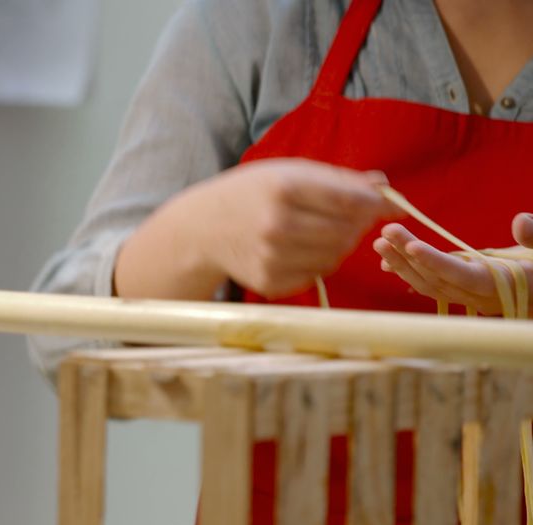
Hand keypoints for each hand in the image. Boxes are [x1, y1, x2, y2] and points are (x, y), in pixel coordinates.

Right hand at [115, 158, 401, 299]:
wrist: (202, 228)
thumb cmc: (251, 193)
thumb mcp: (288, 172)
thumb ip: (338, 179)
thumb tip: (386, 187)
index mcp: (283, 189)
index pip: (350, 200)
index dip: (377, 204)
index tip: (391, 205)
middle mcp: (277, 225)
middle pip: (348, 232)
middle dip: (356, 225)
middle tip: (348, 217)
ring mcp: (272, 257)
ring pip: (336, 256)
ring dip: (338, 244)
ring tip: (318, 231)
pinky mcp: (270, 282)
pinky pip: (316, 274)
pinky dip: (317, 262)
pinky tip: (298, 249)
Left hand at [373, 213, 532, 314]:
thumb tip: (520, 221)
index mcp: (500, 285)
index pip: (461, 275)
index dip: (435, 262)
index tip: (411, 247)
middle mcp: (480, 296)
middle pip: (437, 278)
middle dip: (407, 256)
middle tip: (384, 234)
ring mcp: (469, 298)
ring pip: (429, 284)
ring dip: (401, 265)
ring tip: (380, 244)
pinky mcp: (462, 293)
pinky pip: (431, 286)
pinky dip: (409, 273)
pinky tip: (388, 261)